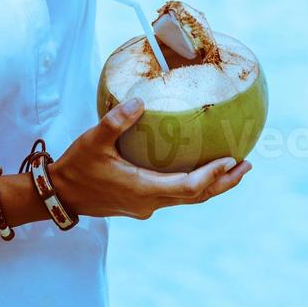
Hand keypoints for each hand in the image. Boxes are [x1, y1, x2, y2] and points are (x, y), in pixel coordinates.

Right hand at [50, 97, 251, 219]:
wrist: (60, 195)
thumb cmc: (77, 167)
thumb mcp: (93, 140)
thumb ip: (116, 121)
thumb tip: (140, 101)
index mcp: (143, 189)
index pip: (189, 187)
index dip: (212, 176)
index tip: (231, 160)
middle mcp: (150, 202)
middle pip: (197, 196)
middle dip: (224, 182)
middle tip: (247, 165)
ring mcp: (146, 205)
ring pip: (188, 198)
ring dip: (212, 185)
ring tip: (234, 168)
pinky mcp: (141, 203)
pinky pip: (176, 195)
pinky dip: (194, 185)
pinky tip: (200, 170)